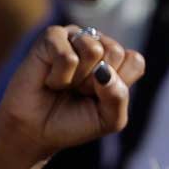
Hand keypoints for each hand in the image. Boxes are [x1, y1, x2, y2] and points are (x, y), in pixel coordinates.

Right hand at [0, 25, 143, 162]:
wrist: (34, 132)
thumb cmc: (72, 123)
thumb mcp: (108, 119)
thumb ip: (119, 97)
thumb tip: (103, 71)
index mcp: (115, 59)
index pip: (134, 61)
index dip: (116, 86)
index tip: (96, 98)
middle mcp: (96, 43)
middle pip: (116, 52)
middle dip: (95, 82)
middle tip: (77, 92)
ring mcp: (73, 37)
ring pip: (94, 50)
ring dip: (77, 79)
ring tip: (63, 86)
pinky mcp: (51, 37)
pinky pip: (68, 56)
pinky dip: (59, 77)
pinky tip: (49, 81)